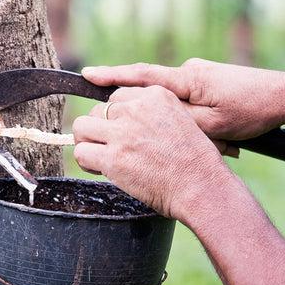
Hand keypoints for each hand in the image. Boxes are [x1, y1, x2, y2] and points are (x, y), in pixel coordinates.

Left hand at [72, 85, 235, 220]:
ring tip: (100, 157)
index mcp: (156, 95)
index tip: (124, 134)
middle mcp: (137, 109)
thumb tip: (121, 118)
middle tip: (112, 149)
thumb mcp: (181, 120)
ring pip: (82, 127)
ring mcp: (123, 133)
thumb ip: (152, 114)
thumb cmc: (195, 162)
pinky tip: (100, 170)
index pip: (117, 97)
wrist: (203, 188)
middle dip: (101, 130)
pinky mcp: (113, 158)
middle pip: (97, 110)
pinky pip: (81, 152)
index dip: (116, 118)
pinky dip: (86, 162)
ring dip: (88, 142)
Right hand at [82, 59, 284, 140]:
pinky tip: (221, 140)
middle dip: (154, 119)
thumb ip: (177, 119)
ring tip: (214, 146)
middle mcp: (189, 72)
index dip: (110, 76)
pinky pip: (193, 104)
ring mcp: (201, 76)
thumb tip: (148, 118)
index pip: (139, 75)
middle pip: (156, 94)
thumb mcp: (211, 124)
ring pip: (177, 104)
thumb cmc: (252, 112)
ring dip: (188, 126)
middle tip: (159, 138)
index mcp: (186, 79)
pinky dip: (198, 122)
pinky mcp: (213, 83)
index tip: (85, 74)